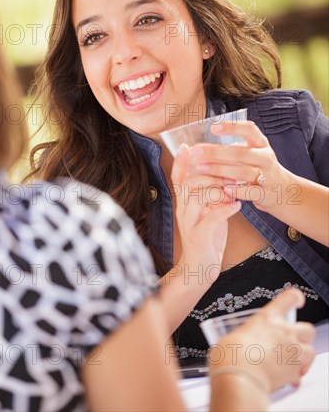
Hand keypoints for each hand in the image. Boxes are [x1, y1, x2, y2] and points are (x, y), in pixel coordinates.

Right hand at [171, 144, 240, 280]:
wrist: (200, 269)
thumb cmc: (207, 237)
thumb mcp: (206, 210)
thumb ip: (209, 193)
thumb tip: (221, 173)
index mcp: (183, 202)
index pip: (177, 177)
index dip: (180, 161)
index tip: (187, 145)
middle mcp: (183, 210)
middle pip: (187, 182)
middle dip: (207, 171)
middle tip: (227, 169)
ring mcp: (189, 223)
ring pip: (197, 196)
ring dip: (217, 189)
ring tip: (233, 188)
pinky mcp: (199, 236)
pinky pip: (211, 218)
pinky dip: (225, 210)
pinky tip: (237, 205)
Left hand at [191, 120, 295, 213]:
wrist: (282, 190)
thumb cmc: (259, 168)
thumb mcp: (252, 152)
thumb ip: (232, 148)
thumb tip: (201, 146)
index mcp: (261, 143)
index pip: (249, 130)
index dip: (232, 127)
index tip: (213, 127)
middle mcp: (265, 157)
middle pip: (241, 152)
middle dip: (216, 152)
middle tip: (196, 152)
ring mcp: (267, 175)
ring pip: (243, 171)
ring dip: (220, 170)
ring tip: (201, 169)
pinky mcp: (265, 192)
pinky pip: (250, 191)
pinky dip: (237, 191)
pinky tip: (223, 189)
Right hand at [208, 288, 314, 392]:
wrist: (240, 379)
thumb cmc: (232, 357)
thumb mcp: (233, 336)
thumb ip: (246, 335)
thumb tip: (242, 342)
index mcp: (267, 318)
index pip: (290, 298)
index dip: (296, 298)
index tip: (297, 300)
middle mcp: (284, 331)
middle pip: (307, 328)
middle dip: (302, 335)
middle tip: (291, 341)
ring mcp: (292, 351)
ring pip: (310, 351)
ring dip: (302, 356)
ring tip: (290, 362)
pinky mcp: (295, 371)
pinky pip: (302, 372)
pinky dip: (297, 374)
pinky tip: (286, 378)